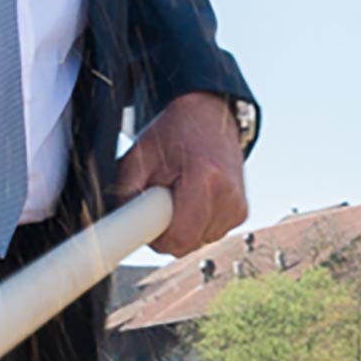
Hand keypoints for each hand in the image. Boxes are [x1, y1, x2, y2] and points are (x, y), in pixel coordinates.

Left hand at [114, 92, 251, 255]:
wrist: (208, 117)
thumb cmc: (176, 132)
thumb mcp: (140, 155)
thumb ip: (127, 193)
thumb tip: (120, 225)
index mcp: (205, 178)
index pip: (178, 238)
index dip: (155, 236)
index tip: (145, 223)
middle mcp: (228, 196)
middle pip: (187, 244)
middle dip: (166, 232)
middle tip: (158, 204)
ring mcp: (237, 207)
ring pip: (198, 243)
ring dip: (182, 228)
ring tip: (178, 196)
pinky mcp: (240, 213)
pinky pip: (209, 235)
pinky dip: (196, 225)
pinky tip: (192, 201)